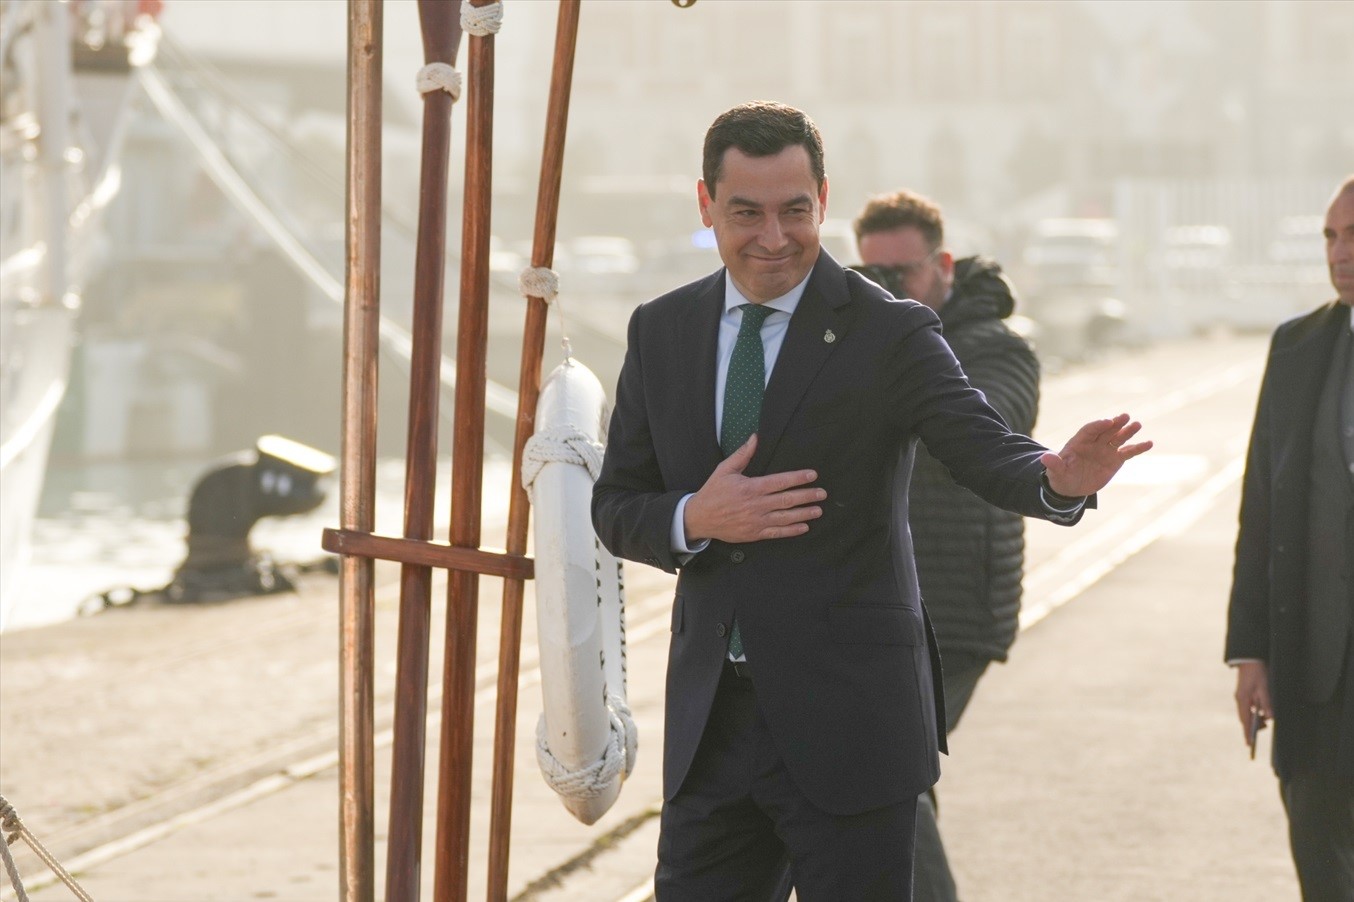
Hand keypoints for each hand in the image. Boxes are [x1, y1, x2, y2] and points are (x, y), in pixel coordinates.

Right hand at [683, 434, 824, 543]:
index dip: (798, 478)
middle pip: (787, 500)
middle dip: (807, 496)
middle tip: (822, 493)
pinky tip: (804, 527)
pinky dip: (792, 531)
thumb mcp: (725, 470)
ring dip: (804, 513)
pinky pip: (777, 533)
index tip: (812, 475)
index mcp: (751, 487)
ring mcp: (756, 521)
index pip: (780, 482)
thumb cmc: (713, 492)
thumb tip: (755, 437)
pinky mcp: (755, 533)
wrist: (699, 518)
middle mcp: (756, 505)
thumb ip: (743, 454)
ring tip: (818, 510)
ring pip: (786, 518)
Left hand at [1040, 413, 1152, 496]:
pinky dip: (1138, 448)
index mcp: (1079, 442)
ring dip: (1128, 432)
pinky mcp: (1115, 460)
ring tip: (1137, 425)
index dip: (1098, 425)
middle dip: (1115, 424)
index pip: (1090, 430)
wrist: (1071, 487)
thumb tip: (1045, 458)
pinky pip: (1128, 452)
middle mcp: (1094, 443)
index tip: (1107, 422)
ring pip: (1118, 438)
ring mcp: (1106, 450)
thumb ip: (1054, 464)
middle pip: (1106, 430)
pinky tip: (1149, 443)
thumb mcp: (1056, 472)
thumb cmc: (1061, 476)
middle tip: (1125, 416)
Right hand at [1234, 660, 1271, 744]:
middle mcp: (1240, 699)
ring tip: (1265, 717)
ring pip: (1247, 712)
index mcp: (1243, 700)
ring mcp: (1241, 696)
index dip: (1247, 733)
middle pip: (1245, 718)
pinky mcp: (1244, 692)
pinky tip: (1261, 709)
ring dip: (1256, 717)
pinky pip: (1248, 706)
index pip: (1245, 720)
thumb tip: (1270, 718)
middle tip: (1265, 727)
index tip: (1249, 744)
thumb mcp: (1264, 688)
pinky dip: (1255, 711)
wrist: (1250, 658)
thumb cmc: (1257, 672)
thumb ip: (1266, 703)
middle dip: (1254, 725)